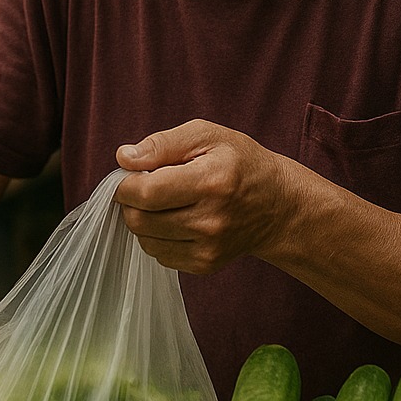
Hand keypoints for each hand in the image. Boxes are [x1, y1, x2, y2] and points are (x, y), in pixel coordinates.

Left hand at [113, 119, 296, 273]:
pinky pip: (159, 255)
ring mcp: (209, 248)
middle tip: (144, 186)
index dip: (125, 184)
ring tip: (164, 202)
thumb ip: (162, 144)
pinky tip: (175, 219)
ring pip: (144, 240)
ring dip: (142, 219)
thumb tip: (124, 158)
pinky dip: (157, 237)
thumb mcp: (207, 136)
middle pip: (140, 220)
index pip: (147, 192)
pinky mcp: (206, 265)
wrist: (277, 206)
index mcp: (211, 181)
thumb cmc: (240, 163)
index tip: (128, 175)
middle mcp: (211, 220)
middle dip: (130, 201)